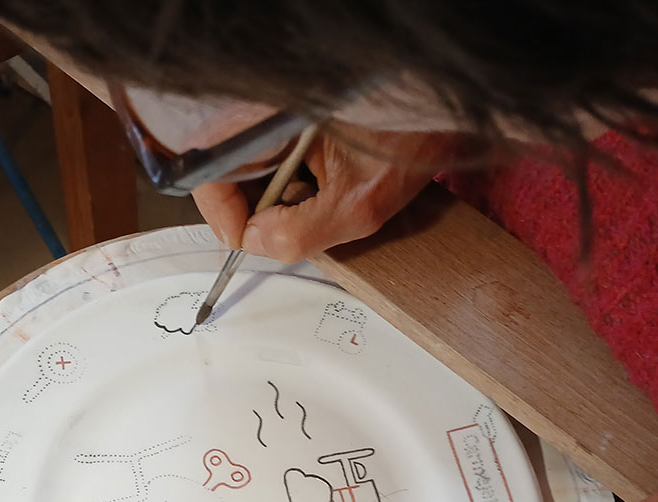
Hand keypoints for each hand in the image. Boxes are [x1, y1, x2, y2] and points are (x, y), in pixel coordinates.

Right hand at [193, 127, 454, 263]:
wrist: (448, 103)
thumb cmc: (413, 138)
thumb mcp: (358, 205)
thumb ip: (298, 235)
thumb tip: (257, 243)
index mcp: (270, 119)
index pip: (209, 172)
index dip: (223, 215)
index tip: (250, 241)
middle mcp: (265, 107)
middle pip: (225, 171)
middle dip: (257, 207)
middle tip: (296, 222)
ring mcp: (275, 111)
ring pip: (248, 167)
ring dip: (279, 195)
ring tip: (324, 193)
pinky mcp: (288, 116)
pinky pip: (270, 155)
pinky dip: (293, 180)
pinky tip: (327, 178)